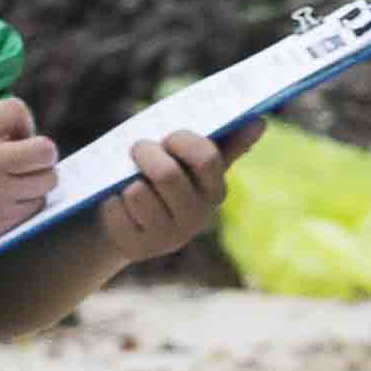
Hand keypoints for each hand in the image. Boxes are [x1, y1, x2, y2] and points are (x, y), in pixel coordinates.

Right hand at [0, 98, 55, 274]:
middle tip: (22, 157)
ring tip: (15, 180)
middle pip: (45, 149)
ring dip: (37, 177)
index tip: (10, 135)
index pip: (16, 109)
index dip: (21, 121)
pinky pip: (36, 204)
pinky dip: (29, 200)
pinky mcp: (4, 222)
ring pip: (48, 179)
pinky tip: (8, 200)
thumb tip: (14, 137)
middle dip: (39, 151)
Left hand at [85, 126, 229, 272]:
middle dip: (146, 153)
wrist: (127, 218)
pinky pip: (115, 210)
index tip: (168, 137)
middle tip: (137, 147)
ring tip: (127, 182)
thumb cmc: (162, 176)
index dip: (183, 141)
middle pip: (168, 175)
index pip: (206, 158)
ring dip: (126, 180)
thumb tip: (259, 122)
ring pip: (138, 192)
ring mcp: (167, 238)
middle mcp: (196, 219)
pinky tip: (117, 204)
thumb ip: (224, 143)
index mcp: (214, 192)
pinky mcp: (137, 249)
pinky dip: (110, 200)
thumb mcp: (190, 161)